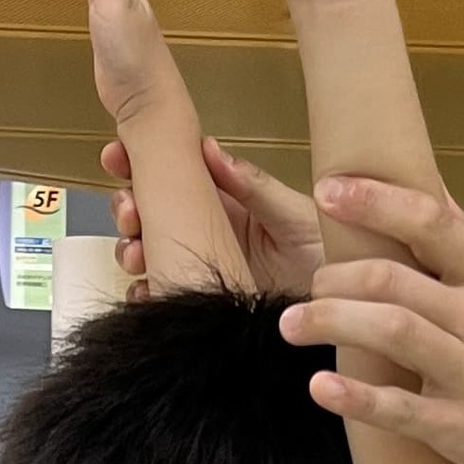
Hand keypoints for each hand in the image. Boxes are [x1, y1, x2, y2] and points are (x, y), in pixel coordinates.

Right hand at [106, 137, 323, 298]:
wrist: (347, 314)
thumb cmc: (333, 257)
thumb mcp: (296, 215)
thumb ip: (253, 187)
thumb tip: (209, 149)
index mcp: (228, 201)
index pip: (175, 175)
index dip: (142, 163)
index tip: (116, 156)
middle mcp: (209, 232)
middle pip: (153, 213)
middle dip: (130, 208)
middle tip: (130, 212)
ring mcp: (202, 268)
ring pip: (150, 253)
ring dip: (133, 249)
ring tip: (137, 253)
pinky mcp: (203, 305)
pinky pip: (162, 295)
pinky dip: (146, 293)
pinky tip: (145, 291)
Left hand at [284, 175, 463, 463]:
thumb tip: (434, 217)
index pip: (431, 221)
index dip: (374, 199)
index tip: (329, 189)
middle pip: (392, 278)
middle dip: (334, 277)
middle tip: (310, 285)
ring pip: (388, 332)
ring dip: (328, 323)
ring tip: (292, 325)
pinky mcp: (462, 431)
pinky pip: (397, 409)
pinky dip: (354, 397)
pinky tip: (320, 389)